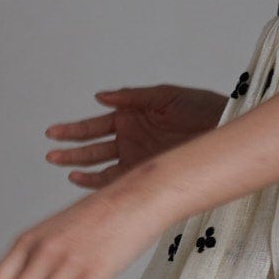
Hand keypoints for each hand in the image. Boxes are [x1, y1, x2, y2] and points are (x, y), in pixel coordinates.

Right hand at [45, 83, 226, 187]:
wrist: (226, 129)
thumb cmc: (202, 108)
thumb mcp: (165, 95)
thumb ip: (132, 96)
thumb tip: (100, 96)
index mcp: (130, 118)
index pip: (94, 127)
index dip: (73, 130)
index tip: (53, 133)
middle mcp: (130, 140)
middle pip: (92, 148)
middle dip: (70, 151)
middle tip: (51, 155)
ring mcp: (137, 159)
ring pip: (101, 166)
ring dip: (81, 168)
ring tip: (63, 168)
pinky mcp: (149, 174)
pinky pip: (120, 181)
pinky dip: (101, 183)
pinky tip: (85, 181)